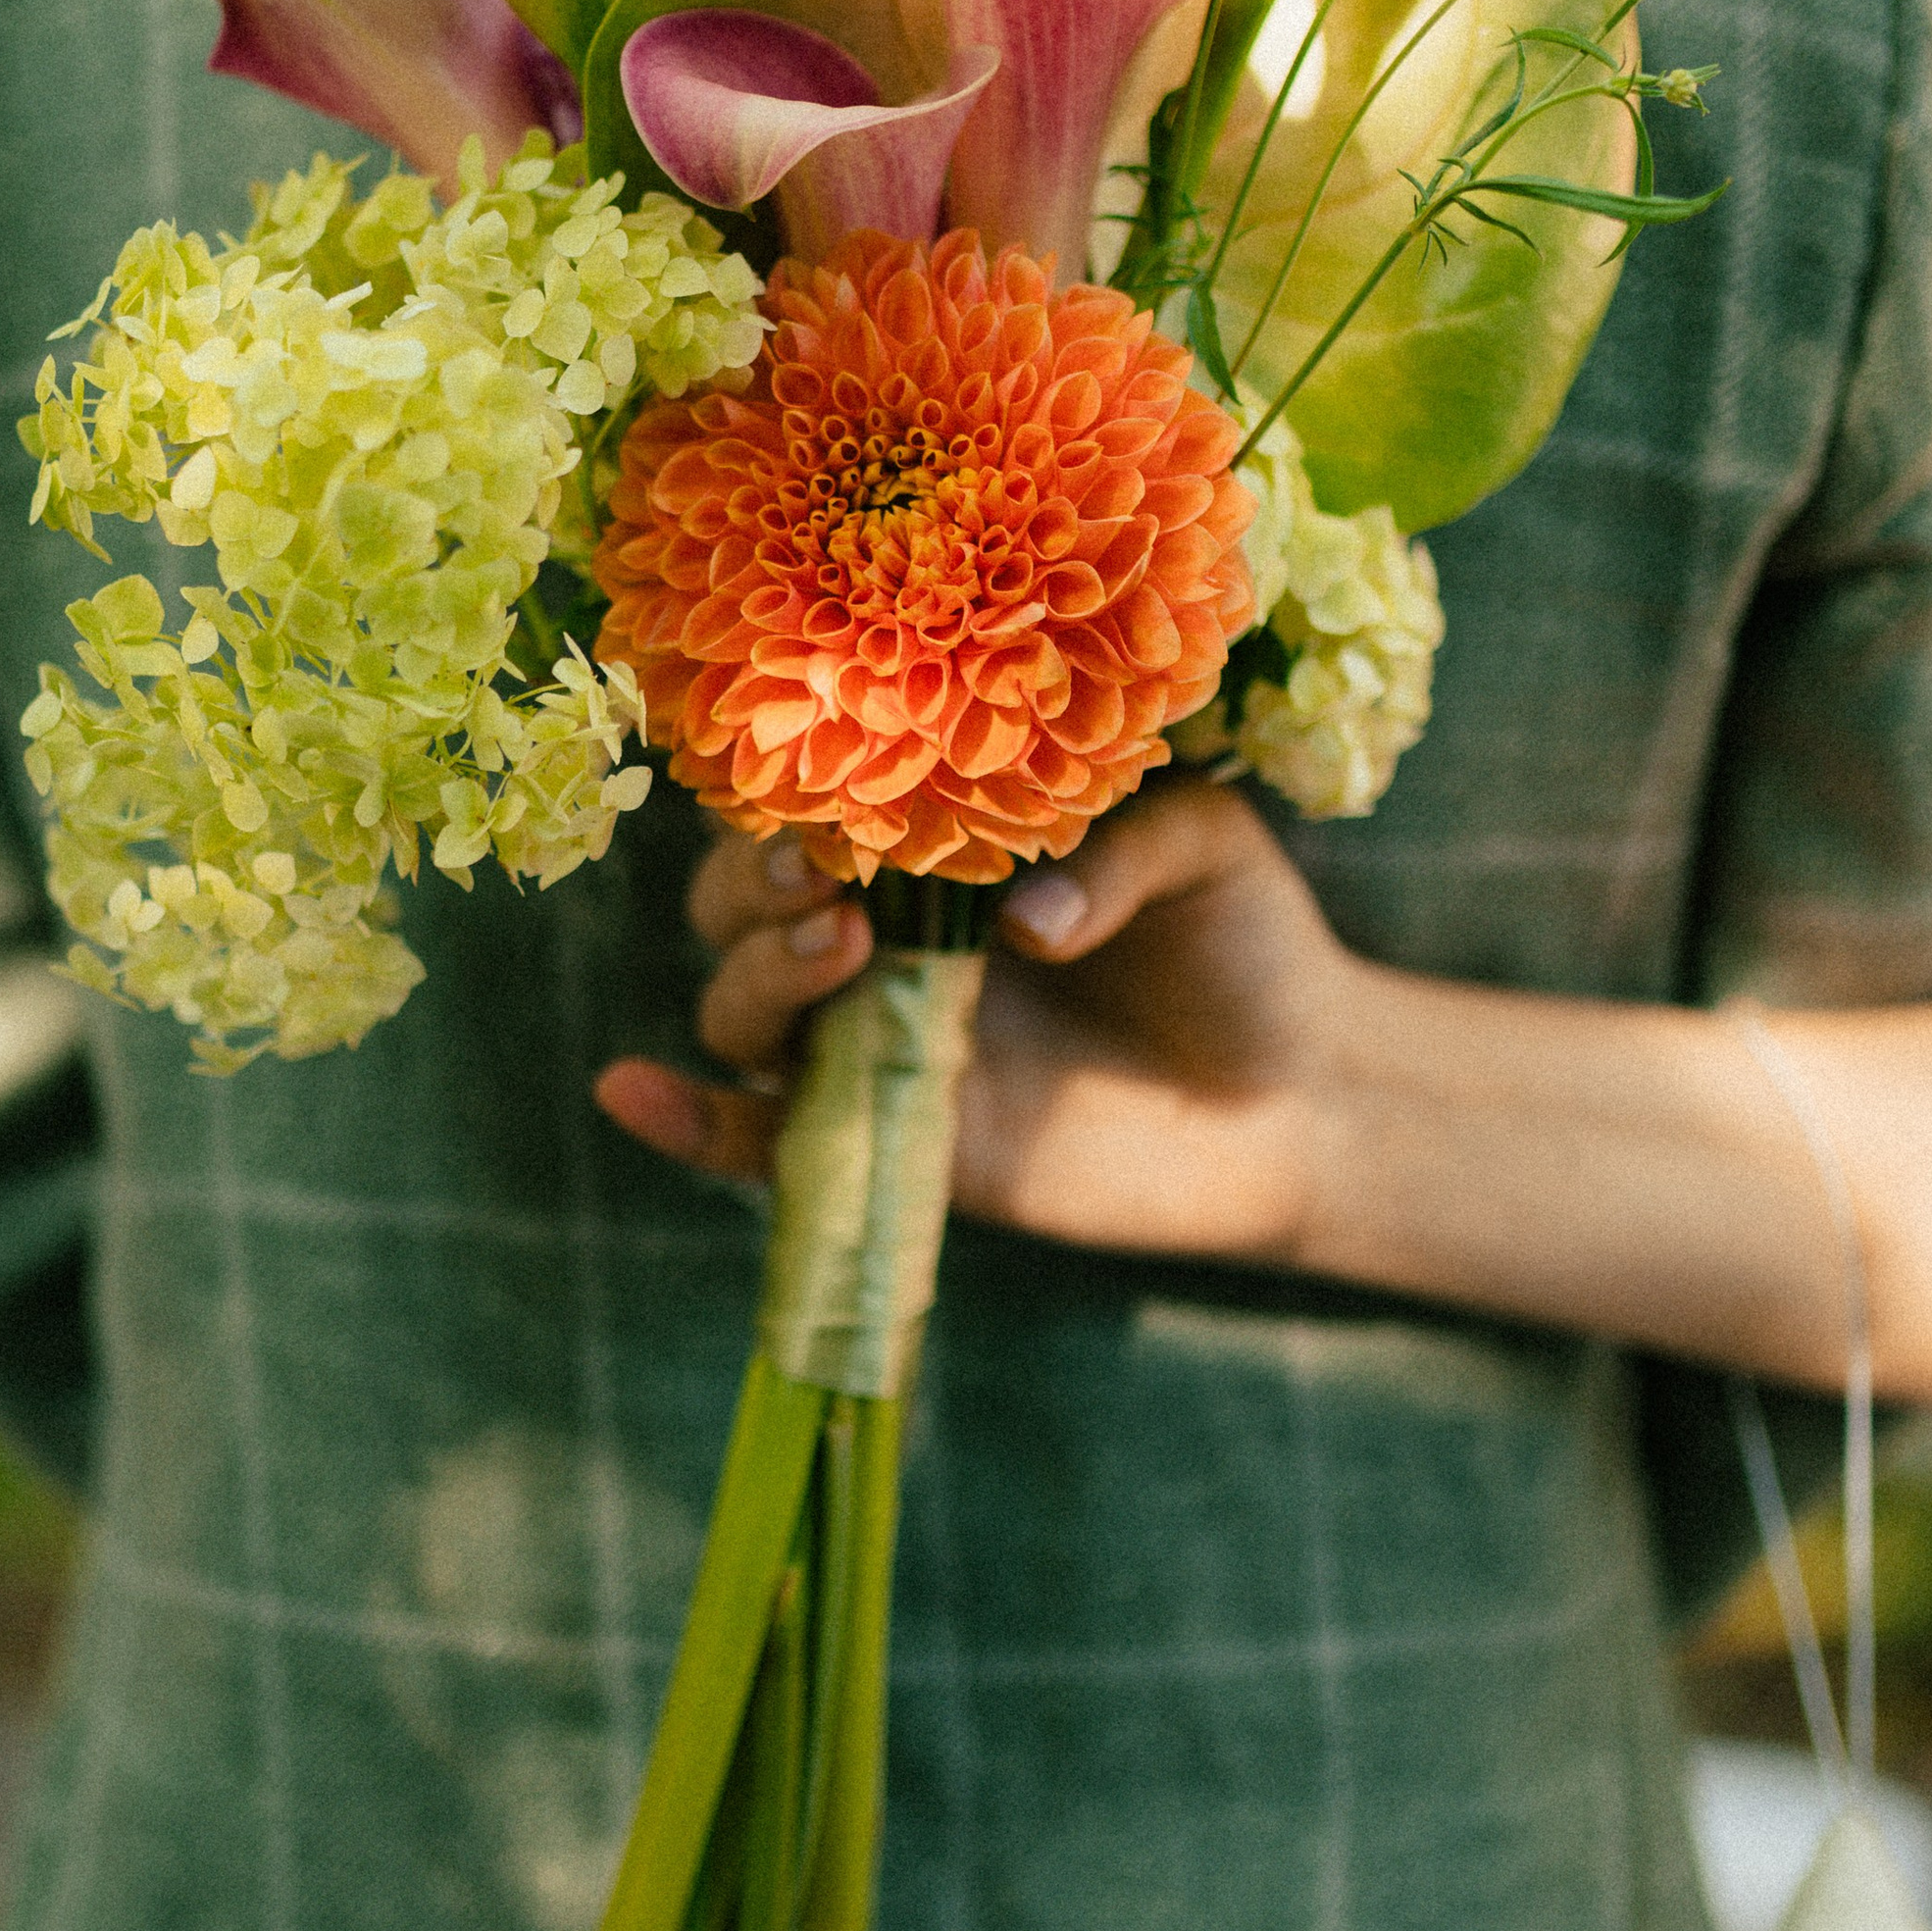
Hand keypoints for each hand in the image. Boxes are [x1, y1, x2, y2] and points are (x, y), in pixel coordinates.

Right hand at [592, 782, 1353, 1267]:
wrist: (1303, 1096)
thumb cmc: (1243, 944)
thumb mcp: (1204, 850)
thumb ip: (1119, 856)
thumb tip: (1025, 919)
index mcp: (933, 847)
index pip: (809, 802)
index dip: (794, 789)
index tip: (834, 783)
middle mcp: (881, 942)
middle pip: (739, 904)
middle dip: (758, 882)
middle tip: (829, 873)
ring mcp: (877, 1047)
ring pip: (741, 1007)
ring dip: (758, 976)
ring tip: (844, 950)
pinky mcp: (893, 1147)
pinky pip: (758, 1141)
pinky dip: (685, 1122)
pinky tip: (628, 1091)